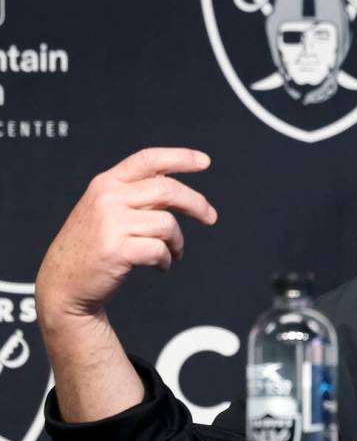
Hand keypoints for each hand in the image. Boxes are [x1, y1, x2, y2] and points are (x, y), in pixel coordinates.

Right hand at [37, 147, 217, 322]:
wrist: (62, 284)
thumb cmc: (92, 245)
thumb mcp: (105, 209)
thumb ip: (135, 194)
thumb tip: (178, 188)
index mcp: (106, 183)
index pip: (148, 159)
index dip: (180, 157)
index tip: (205, 162)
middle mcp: (108, 198)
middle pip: (168, 190)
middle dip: (196, 203)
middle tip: (211, 217)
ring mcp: (111, 224)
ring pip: (167, 224)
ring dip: (178, 242)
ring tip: (173, 253)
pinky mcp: (117, 250)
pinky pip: (160, 250)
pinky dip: (167, 260)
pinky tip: (162, 265)